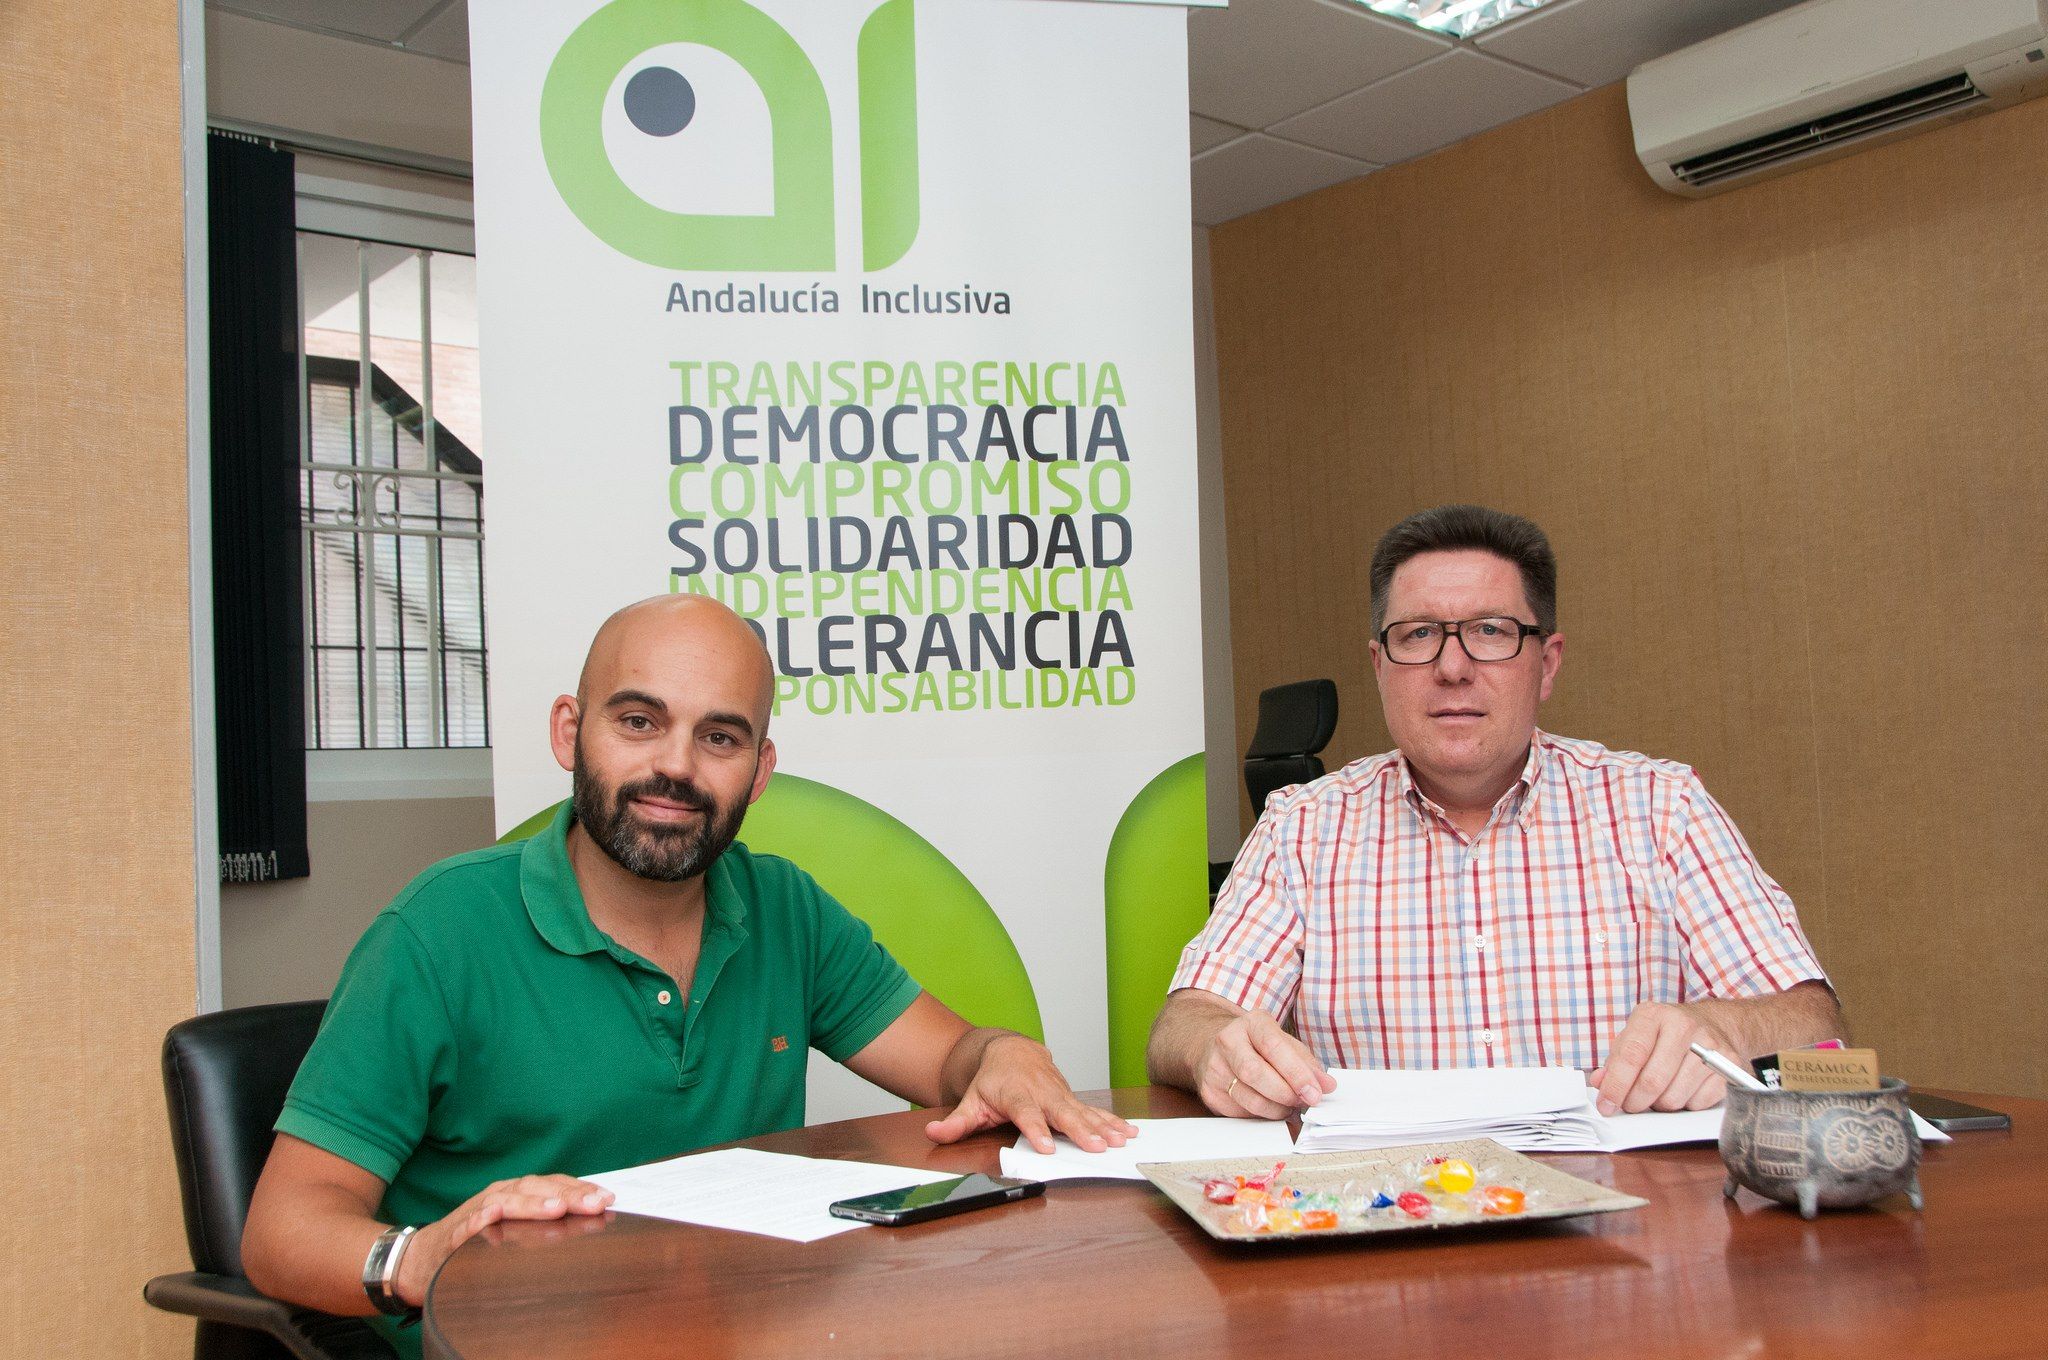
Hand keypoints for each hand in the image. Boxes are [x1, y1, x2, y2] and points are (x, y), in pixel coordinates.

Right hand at [395, 1174, 613, 1305]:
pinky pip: (468, 1223)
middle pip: (537, 1188)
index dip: (582, 1190)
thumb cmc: (480, 1241)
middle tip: (594, 1204)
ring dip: (532, 1203)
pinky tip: (492, 1217)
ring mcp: (478, 1210)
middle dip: (569, 1194)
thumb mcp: (519, 1230)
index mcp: (520, 1193)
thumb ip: (548, 1224)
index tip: (608, 1200)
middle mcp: (502, 1194)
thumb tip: (591, 1223)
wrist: (425, 1256)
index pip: (555, 1185)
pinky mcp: (455, 1230)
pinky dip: (481, 1219)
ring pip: (507, 1200)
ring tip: (555, 1208)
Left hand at [924, 1034, 1136, 1153]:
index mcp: (1016, 1095)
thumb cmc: (991, 1080)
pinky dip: (1112, 1120)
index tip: (1047, 1146)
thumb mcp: (970, 1100)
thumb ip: (955, 1122)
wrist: (1010, 1050)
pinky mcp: (1071, 1096)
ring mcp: (1059, 1093)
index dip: (1036, 1129)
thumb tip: (932, 1132)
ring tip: (1119, 1141)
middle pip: (1061, 1112)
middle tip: (1095, 1146)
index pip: (1026, 1113)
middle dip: (1079, 1130)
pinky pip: (1093, 1110)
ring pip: (1082, 1110)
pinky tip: (1128, 1131)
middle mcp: (1041, 1092)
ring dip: (1103, 1126)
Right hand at [1194, 1010, 1334, 1119]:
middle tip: (1304, 1102)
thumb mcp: (1284, 1044)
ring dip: (1277, 1109)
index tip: (1315, 1093)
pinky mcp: (1209, 1092)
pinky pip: (1241, 1113)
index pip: (1273, 1047)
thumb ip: (1307, 1063)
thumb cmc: (1258, 1046)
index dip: (1296, 1073)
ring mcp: (1214, 1068)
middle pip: (1255, 1073)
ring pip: (1249, 1099)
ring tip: (1289, 1106)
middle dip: (1286, 1093)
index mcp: (1251, 1023)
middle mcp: (1228, 1041)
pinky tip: (1270, 1107)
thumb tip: (1326, 1086)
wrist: (1217, 1047)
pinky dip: (1262, 1115)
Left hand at [1591, 1003, 1735, 1115]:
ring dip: (1659, 1105)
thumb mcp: (1636, 1036)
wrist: (1714, 1023)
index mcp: (1654, 1016)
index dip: (1616, 1085)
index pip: (1631, 1055)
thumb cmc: (1666, 1034)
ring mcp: (1710, 1046)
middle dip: (1635, 1102)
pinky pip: (1698, 1104)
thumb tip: (1600, 1084)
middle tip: (1631, 1105)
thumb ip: (1616, 1060)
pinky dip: (1685, 1105)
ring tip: (1659, 1092)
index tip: (1606, 1105)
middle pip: (1653, 1081)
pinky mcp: (1731, 1066)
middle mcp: (1684, 1026)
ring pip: (1674, 1098)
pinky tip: (1683, 1089)